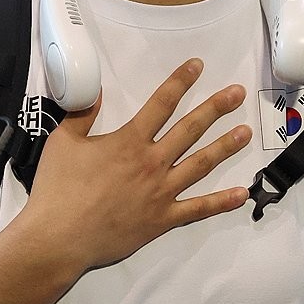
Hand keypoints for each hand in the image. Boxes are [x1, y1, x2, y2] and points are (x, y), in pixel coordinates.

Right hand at [23, 57, 250, 271]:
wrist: (60, 237)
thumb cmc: (58, 188)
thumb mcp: (63, 142)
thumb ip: (83, 114)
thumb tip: (97, 92)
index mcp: (129, 141)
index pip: (161, 103)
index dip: (180, 81)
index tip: (197, 65)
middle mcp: (152, 162)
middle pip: (190, 129)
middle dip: (216, 109)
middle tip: (237, 94)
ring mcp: (161, 192)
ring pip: (200, 164)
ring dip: (224, 147)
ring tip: (245, 133)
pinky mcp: (162, 219)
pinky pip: (197, 209)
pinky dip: (220, 202)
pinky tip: (241, 194)